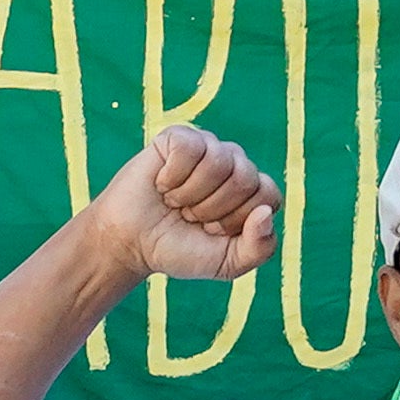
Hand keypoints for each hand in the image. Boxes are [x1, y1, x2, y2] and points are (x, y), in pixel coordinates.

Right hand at [75, 125, 277, 286]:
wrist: (131, 244)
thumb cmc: (180, 249)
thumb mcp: (227, 263)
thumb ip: (259, 248)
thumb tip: (266, 213)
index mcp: (252, 192)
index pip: (268, 196)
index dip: (237, 220)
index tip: (213, 231)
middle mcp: (235, 164)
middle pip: (245, 178)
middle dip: (213, 208)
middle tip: (191, 216)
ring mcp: (208, 147)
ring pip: (219, 162)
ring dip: (190, 194)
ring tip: (176, 202)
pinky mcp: (179, 137)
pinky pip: (190, 148)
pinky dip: (172, 176)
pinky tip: (162, 184)